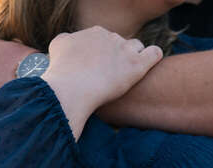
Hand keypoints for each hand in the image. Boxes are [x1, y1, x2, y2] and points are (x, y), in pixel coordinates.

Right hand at [42, 26, 163, 113]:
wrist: (70, 89)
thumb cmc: (61, 72)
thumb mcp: (57, 46)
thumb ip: (68, 41)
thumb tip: (71, 42)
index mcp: (94, 33)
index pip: (104, 39)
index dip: (103, 54)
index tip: (98, 68)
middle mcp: (111, 37)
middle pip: (121, 43)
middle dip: (117, 56)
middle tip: (110, 75)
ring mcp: (125, 50)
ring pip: (137, 47)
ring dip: (134, 56)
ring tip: (127, 73)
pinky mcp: (136, 66)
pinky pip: (154, 54)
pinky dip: (153, 57)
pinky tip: (148, 65)